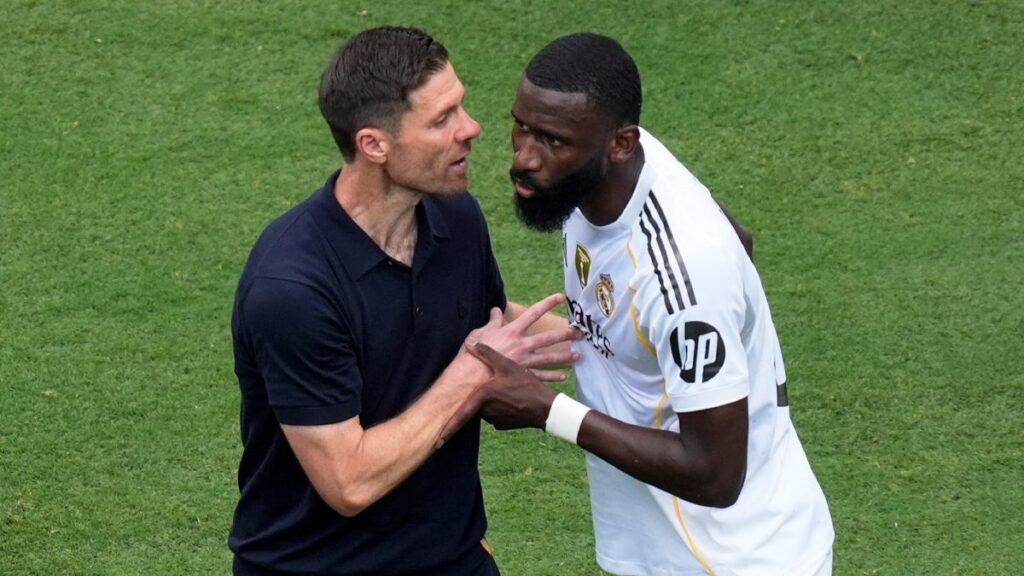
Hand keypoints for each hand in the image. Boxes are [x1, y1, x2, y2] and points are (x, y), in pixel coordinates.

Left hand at [437, 342, 558, 446]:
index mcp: (482, 397)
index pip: (461, 415)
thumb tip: (470, 343)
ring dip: (490, 402)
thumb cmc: (525, 385)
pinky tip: (512, 399)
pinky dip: (500, 407)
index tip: (436, 442)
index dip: (448, 428)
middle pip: (474, 404)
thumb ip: (488, 353)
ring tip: (506, 391)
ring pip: (485, 409)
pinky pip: (495, 414)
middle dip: (477, 399)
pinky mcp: (503, 425)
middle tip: (490, 392)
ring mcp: (495, 420)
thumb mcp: (507, 365)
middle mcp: (486, 412)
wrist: (544, 407)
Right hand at [468, 293, 580, 376]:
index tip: (560, 297)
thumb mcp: (480, 332)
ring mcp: (524, 361)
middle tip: (580, 333)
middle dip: (565, 334)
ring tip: (577, 355)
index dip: (547, 303)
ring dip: (564, 356)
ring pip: (549, 357)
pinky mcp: (522, 376)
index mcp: (512, 331)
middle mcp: (521, 344)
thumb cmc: (472, 353)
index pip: (533, 313)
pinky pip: (540, 376)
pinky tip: (562, 376)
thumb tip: (495, 310)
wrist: (470, 376)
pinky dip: (552, 376)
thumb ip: (492, 321)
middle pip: (548, 337)